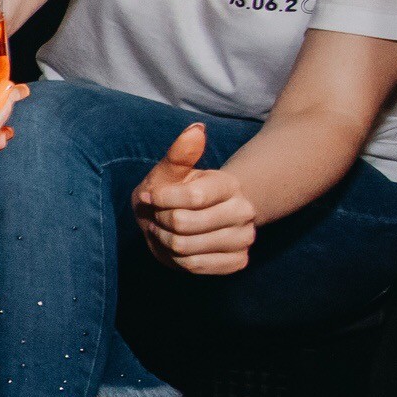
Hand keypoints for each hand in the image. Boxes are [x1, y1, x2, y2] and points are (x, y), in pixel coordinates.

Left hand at [132, 124, 256, 273]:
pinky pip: (196, 266)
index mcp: (229, 184)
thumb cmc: (172, 192)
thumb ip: (179, 154)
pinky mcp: (238, 261)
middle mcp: (244, 210)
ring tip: (166, 231)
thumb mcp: (168, 172)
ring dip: (165, 241)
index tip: (152, 197)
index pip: (192, 197)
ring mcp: (244, 237)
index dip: (163, 199)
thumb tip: (196, 130)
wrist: (186, 219)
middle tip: (159, 217)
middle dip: (160, 221)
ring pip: (186, 247)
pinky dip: (178, 259)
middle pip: (183, 224)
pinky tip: (179, 248)